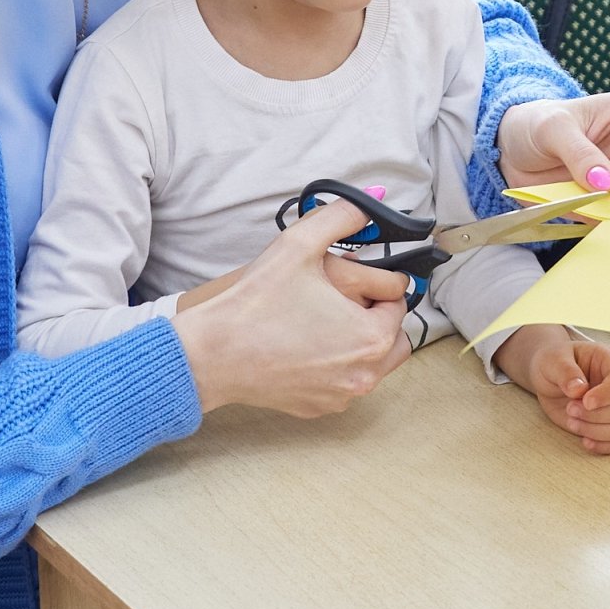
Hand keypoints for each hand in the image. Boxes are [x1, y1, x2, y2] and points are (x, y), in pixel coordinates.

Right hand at [173, 201, 412, 416]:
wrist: (211, 354)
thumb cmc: (257, 302)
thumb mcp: (301, 243)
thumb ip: (342, 216)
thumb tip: (371, 200)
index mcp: (372, 335)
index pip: (398, 299)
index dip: (379, 281)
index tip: (354, 275)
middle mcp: (365, 373)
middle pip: (395, 336)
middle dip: (378, 315)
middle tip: (344, 299)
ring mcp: (342, 395)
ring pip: (373, 363)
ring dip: (361, 341)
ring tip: (326, 319)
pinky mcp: (319, 408)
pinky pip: (344, 383)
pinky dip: (336, 366)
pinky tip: (308, 345)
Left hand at [494, 325, 609, 454]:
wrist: (549, 377)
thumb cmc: (555, 362)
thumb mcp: (553, 359)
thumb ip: (565, 372)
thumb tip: (578, 390)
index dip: (607, 394)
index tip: (585, 402)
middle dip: (596, 415)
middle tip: (570, 409)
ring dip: (596, 431)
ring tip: (572, 422)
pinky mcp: (609, 424)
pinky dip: (603, 445)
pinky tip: (584, 440)